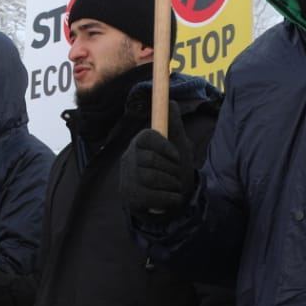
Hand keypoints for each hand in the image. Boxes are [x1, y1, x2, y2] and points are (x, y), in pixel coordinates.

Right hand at [120, 102, 195, 216]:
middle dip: (171, 169)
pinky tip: (173, 198)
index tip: (177, 155)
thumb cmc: (173, 170)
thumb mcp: (178, 147)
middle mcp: (128, 159)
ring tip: (175, 187)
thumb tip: (172, 102)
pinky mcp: (129, 197)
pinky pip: (151, 197)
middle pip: (150, 160)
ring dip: (170, 184)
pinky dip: (169, 198)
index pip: (146, 137)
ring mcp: (126, 178)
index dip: (163, 146)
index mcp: (139, 143)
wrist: (169, 202)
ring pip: (150, 178)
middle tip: (177, 175)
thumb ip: (175, 126)